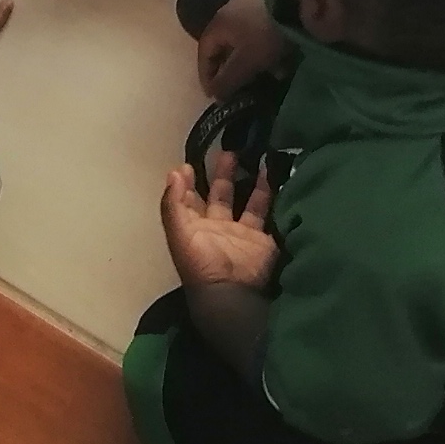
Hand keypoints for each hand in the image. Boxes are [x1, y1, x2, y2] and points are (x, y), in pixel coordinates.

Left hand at [161, 150, 279, 290]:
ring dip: (248, 179)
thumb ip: (174, 203)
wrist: (233, 292)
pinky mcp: (261, 237)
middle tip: (226, 151)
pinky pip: (267, 210)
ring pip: (246, 200)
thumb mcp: (180, 233)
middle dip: (220, 174)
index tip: (190, 162)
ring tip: (251, 155)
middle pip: (219, 195)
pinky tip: (271, 170)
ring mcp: (241, 232)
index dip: (187, 181)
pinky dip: (269, 191)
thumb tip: (173, 172)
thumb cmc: (201, 262)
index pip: (188, 200)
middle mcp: (217, 228)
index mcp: (194, 228)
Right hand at [194, 0, 288, 100]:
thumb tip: (214, 96)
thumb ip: (227, 81)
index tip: (215, 96)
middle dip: (234, 71)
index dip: (207, 77)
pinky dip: (268, 49)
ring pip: (246, 41)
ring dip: (254, 61)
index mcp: (219, 23)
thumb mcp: (245, 62)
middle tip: (241, 88)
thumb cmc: (265, 35)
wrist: (300, 3)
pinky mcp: (271, 4)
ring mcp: (251, 4)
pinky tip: (283, 60)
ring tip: (271, 76)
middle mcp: (231, 9)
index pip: (204, 53)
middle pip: (225, 47)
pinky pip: (262, 32)